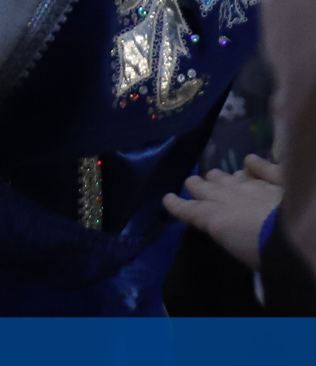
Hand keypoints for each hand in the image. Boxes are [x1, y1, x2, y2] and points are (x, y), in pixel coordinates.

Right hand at [163, 156, 284, 269]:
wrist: (294, 233)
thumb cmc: (266, 254)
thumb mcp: (247, 262)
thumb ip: (245, 267)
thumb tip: (261, 298)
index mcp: (214, 219)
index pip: (189, 210)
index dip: (176, 205)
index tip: (167, 199)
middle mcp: (227, 198)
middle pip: (204, 187)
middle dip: (197, 185)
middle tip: (193, 184)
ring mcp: (251, 186)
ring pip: (227, 177)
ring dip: (220, 178)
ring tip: (214, 176)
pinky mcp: (274, 181)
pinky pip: (261, 168)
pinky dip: (254, 166)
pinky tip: (249, 162)